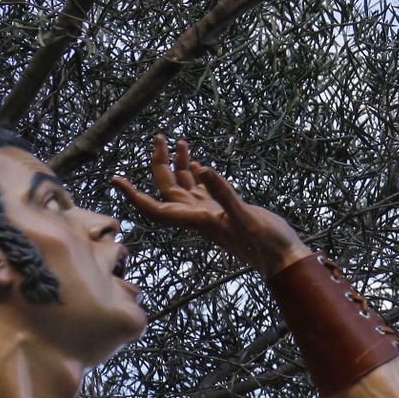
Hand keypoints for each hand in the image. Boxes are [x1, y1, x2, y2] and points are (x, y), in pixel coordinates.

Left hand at [112, 135, 309, 277]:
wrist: (283, 259)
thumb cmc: (266, 243)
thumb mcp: (245, 216)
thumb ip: (224, 193)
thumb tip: (202, 168)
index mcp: (198, 219)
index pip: (156, 209)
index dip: (134, 196)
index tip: (115, 179)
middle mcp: (199, 217)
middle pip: (167, 190)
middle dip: (159, 164)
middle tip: (159, 137)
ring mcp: (210, 213)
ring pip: (184, 187)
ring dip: (177, 165)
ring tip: (177, 141)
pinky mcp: (224, 211)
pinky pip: (201, 190)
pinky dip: (195, 174)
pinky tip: (195, 163)